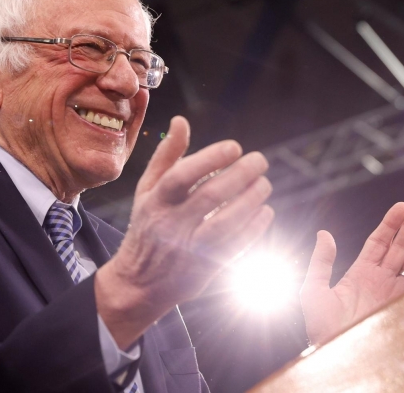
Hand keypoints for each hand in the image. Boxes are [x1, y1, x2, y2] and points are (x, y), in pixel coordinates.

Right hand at [96, 116, 273, 347]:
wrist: (138, 283)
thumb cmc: (148, 226)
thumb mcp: (147, 191)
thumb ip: (166, 156)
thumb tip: (181, 120)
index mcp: (155, 202)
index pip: (181, 176)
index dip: (210, 158)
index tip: (235, 146)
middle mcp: (170, 225)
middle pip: (210, 197)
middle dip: (240, 175)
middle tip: (260, 160)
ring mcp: (188, 249)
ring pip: (226, 224)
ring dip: (251, 201)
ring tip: (265, 184)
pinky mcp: (205, 269)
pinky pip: (235, 247)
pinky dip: (254, 228)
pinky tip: (265, 211)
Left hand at [300, 200, 403, 344]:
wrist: (337, 354)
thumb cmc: (322, 328)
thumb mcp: (313, 290)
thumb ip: (321, 262)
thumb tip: (324, 234)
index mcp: (360, 274)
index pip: (379, 243)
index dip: (391, 224)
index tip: (402, 206)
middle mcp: (380, 281)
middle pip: (400, 247)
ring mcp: (394, 294)